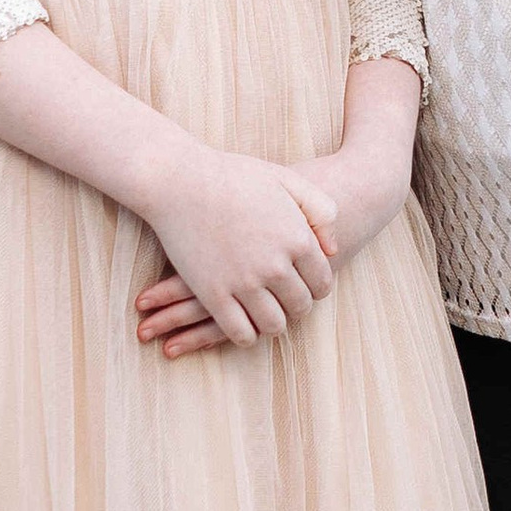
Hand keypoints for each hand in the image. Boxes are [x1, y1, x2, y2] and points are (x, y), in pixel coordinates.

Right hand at [136, 144, 340, 349]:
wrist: (178, 180)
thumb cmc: (233, 175)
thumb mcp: (287, 180)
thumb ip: (320, 211)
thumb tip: (332, 249)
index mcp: (297, 239)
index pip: (322, 283)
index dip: (315, 287)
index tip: (304, 285)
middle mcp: (275, 266)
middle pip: (300, 306)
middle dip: (296, 305)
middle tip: (284, 299)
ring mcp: (244, 283)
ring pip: (273, 325)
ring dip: (273, 322)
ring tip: (265, 311)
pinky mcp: (213, 295)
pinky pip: (240, 333)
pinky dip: (246, 334)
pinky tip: (243, 323)